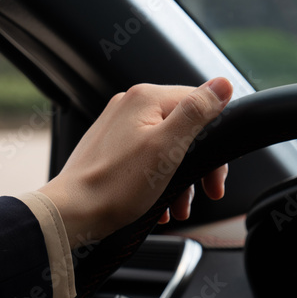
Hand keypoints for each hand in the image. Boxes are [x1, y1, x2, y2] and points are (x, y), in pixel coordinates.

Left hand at [38, 78, 233, 248]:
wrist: (73, 212)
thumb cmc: (116, 185)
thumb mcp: (168, 147)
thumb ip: (197, 112)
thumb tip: (223, 85)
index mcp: (146, 98)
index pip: (199, 105)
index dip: (215, 142)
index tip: (215, 177)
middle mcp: (130, 105)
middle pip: (184, 128)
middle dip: (198, 165)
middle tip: (206, 193)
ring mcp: (118, 125)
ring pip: (167, 146)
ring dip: (181, 178)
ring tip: (179, 206)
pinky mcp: (111, 146)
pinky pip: (148, 158)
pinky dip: (160, 180)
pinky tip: (161, 203)